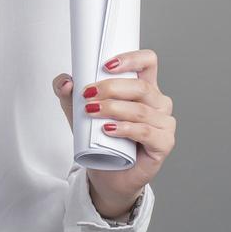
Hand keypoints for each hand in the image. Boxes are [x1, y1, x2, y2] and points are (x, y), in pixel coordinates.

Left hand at [52, 48, 176, 213]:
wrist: (105, 172)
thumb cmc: (98, 137)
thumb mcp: (76, 110)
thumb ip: (66, 91)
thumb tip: (67, 82)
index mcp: (144, 88)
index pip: (148, 62)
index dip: (131, 59)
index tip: (105, 65)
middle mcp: (158, 103)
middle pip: (141, 87)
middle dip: (111, 88)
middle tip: (87, 95)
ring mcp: (164, 123)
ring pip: (141, 110)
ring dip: (113, 108)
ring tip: (91, 112)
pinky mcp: (163, 143)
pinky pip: (146, 132)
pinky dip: (125, 129)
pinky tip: (108, 129)